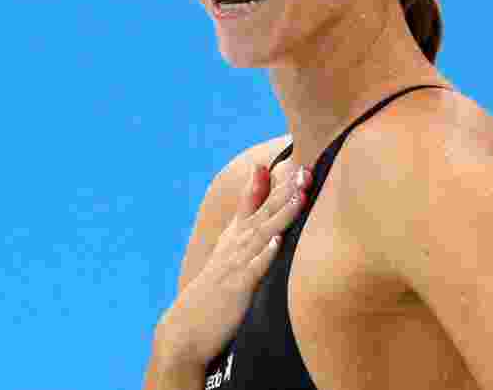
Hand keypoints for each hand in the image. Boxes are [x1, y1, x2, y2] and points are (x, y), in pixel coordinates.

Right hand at [156, 161, 311, 369]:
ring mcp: (235, 265)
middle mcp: (235, 246)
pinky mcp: (237, 288)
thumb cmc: (214, 292)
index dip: (275, 184)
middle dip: (285, 191)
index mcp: (235, 238)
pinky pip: (254, 270)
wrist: (186, 328)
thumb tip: (268, 209)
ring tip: (299, 196)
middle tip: (306, 170)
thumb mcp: (228, 255)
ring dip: (281, 214)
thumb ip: (244, 227)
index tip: (295, 164)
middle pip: (264, 213)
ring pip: (263, 234)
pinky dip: (265, 254)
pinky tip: (278, 241)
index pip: (255, 204)